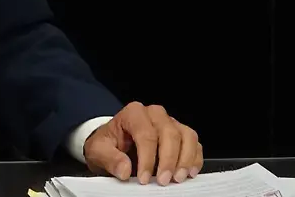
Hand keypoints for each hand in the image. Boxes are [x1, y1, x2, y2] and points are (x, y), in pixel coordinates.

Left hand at [84, 102, 202, 185]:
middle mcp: (154, 114)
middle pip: (169, 133)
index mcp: (133, 114)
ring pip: (186, 136)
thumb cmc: (108, 144)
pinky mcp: (181, 133)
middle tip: (162, 181)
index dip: (147, 158)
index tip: (144, 179)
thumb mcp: (98, 151)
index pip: (145, 134)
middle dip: (168, 160)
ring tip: (177, 179)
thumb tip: (124, 170)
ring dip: (185, 159)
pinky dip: (195, 159)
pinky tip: (189, 173)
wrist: (114, 143)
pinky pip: (194, 143)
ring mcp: (170, 122)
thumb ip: (109, 159)